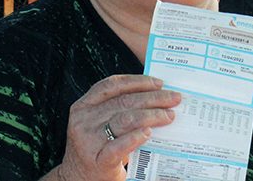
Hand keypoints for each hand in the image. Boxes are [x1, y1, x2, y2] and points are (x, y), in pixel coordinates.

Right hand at [56, 75, 180, 180]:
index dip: (137, 81)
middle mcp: (83, 120)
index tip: (159, 83)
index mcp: (83, 106)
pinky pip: (119, 146)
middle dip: (153, 98)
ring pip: (125, 120)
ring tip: (169, 115)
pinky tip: (149, 133)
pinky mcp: (98, 160)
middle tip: (174, 98)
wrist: (79, 179)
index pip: (112, 85)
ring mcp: (89, 140)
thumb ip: (119, 108)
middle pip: (124, 102)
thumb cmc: (97, 147)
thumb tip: (156, 94)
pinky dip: (136, 137)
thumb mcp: (100, 123)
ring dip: (151, 115)